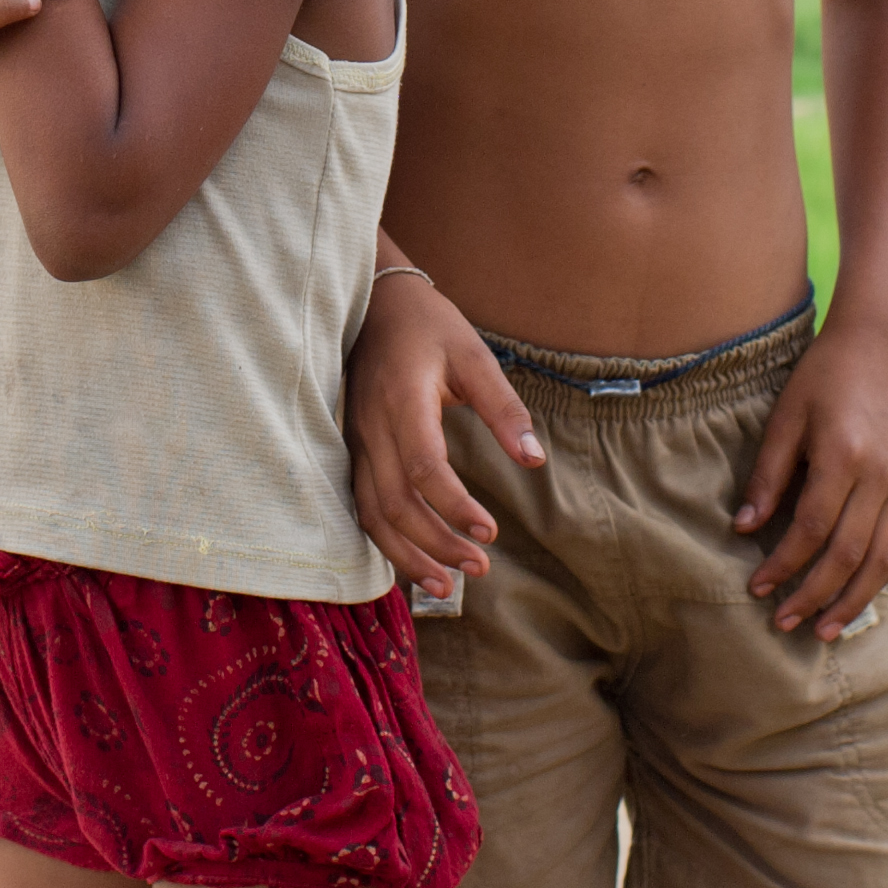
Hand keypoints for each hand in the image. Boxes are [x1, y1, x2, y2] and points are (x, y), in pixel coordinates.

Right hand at [344, 269, 541, 593]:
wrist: (375, 300)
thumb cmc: (430, 326)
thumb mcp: (475, 356)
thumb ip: (504, 408)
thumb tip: (536, 460)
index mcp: (403, 400)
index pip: (423, 467)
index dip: (455, 506)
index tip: (491, 531)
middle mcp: (370, 427)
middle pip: (395, 503)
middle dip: (437, 543)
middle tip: (479, 568)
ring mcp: (355, 440)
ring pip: (371, 514)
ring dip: (406, 555)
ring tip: (445, 586)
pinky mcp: (351, 449)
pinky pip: (361, 506)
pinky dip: (386, 541)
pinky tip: (414, 561)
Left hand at [735, 330, 887, 637]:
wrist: (879, 349)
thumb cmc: (822, 379)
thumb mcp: (785, 418)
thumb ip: (768, 475)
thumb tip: (744, 527)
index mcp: (845, 456)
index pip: (812, 529)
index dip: (783, 564)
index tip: (756, 587)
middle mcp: (882, 477)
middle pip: (849, 555)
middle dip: (814, 596)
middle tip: (783, 623)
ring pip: (883, 560)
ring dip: (853, 601)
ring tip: (824, 630)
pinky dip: (881, 576)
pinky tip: (859, 595)